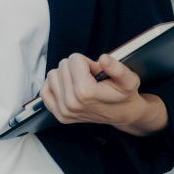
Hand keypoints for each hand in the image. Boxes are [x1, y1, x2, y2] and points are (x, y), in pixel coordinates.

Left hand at [39, 52, 167, 135]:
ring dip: (66, 75)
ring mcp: (63, 111)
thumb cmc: (124, 95)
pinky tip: (68, 87)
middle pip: (63, 65)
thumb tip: (103, 58)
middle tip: (91, 78)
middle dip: (77, 67)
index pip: (74, 59)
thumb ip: (118, 69)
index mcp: (85, 93)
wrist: (122, 114)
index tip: (96, 72)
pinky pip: (44, 91)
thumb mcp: (129, 80)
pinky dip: (55, 85)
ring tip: (82, 83)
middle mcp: (71, 103)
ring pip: (52, 75)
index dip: (87, 62)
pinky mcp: (59, 114)